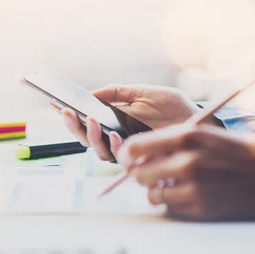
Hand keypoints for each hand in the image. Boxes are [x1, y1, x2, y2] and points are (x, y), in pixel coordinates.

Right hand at [55, 84, 218, 160]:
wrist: (199, 121)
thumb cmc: (173, 107)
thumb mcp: (145, 92)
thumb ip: (119, 92)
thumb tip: (93, 93)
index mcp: (114, 121)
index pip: (86, 121)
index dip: (69, 116)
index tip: (55, 104)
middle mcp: (117, 138)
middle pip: (85, 138)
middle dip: (73, 126)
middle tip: (67, 112)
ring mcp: (128, 151)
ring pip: (98, 151)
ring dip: (91, 136)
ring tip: (90, 120)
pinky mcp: (140, 161)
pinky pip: (121, 159)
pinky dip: (115, 147)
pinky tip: (115, 136)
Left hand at [117, 125, 254, 220]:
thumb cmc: (241, 152)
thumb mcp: (207, 134)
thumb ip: (172, 142)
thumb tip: (137, 154)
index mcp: (187, 135)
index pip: (135, 147)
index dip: (127, 155)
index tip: (128, 159)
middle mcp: (186, 161)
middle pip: (138, 174)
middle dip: (142, 175)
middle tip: (153, 174)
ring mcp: (193, 187)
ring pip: (152, 194)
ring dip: (158, 191)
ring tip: (175, 185)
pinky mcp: (201, 209)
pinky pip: (170, 208)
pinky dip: (175, 203)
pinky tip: (192, 195)